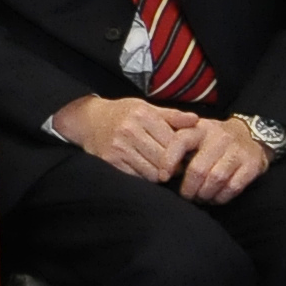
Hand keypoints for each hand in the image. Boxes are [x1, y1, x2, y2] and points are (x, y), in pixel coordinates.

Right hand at [55, 96, 194, 183]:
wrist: (89, 120)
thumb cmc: (124, 114)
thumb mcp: (147, 108)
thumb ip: (172, 116)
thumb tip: (196, 120)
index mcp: (143, 114)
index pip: (172, 141)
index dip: (182, 153)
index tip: (185, 158)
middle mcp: (130, 130)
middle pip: (163, 158)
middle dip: (173, 167)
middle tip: (177, 169)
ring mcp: (119, 147)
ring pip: (151, 171)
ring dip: (160, 175)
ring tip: (163, 171)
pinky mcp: (110, 161)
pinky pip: (136, 177)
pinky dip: (145, 178)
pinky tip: (147, 172)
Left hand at [173, 113, 276, 204]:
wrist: (252, 135)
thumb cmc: (215, 140)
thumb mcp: (196, 132)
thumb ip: (176, 142)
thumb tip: (156, 165)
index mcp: (200, 129)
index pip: (180, 141)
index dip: (168, 161)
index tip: (163, 177)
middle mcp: (219, 137)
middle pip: (198, 169)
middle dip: (189, 188)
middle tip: (186, 196)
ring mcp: (237, 151)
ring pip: (216, 179)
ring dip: (205, 194)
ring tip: (200, 198)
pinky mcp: (252, 164)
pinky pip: (233, 187)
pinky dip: (221, 197)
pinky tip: (215, 199)